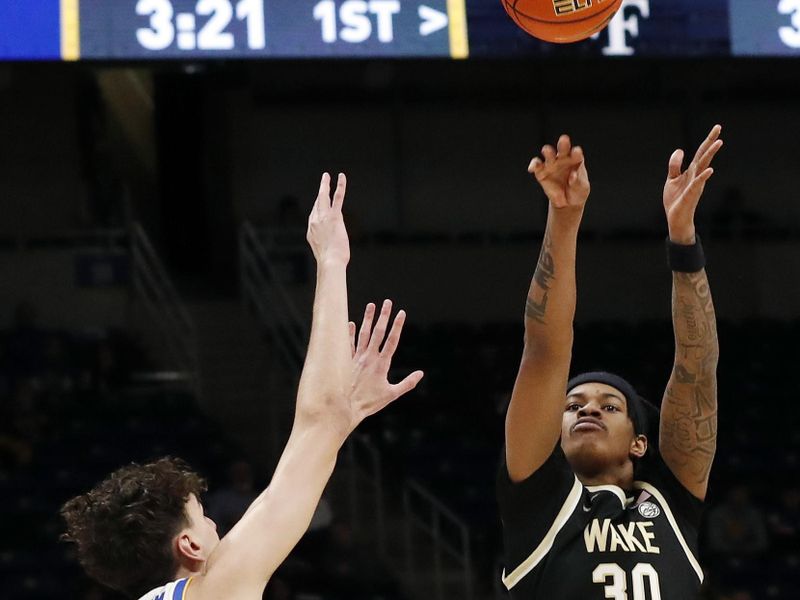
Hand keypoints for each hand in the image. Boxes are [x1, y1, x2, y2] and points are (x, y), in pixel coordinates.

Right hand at [307, 173, 349, 264]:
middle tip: (322, 183)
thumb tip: (331, 243)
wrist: (330, 262)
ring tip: (326, 176)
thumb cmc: (330, 261)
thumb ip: (326, 242)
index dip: (318, 208)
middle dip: (319, 192)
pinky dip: (340, 186)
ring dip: (325, 185)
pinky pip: (337, 198)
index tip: (321, 203)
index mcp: (311, 230)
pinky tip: (341, 177)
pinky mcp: (334, 216)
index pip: (314, 215)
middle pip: (316, 203)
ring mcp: (324, 218)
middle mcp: (314, 221)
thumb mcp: (324, 251)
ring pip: (323, 197)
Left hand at [345, 300, 423, 428]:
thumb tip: (421, 374)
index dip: (397, 326)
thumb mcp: (392, 395)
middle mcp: (369, 358)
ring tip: (371, 305)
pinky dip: (349, 333)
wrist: (345, 407)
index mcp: (382, 364)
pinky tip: (351, 322)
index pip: (392, 341)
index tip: (402, 313)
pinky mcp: (346, 362)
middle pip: (378, 333)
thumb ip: (407, 383)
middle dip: (383, 316)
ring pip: (363, 334)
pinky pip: (348, 344)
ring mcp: (356, 358)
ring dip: (367, 319)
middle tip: (387, 302)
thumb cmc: (369, 403)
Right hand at [528, 134, 589, 211]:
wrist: (567, 202)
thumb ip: (577, 182)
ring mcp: (551, 164)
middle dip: (563, 144)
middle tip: (564, 140)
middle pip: (563, 149)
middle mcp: (563, 159)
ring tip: (547, 151)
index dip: (576, 152)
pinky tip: (532, 168)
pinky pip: (537, 166)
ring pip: (549, 155)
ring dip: (548, 152)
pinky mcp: (541, 172)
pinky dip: (534, 165)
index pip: (576, 153)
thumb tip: (572, 176)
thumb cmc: (577, 191)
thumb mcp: (582, 188)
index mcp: (576, 159)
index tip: (577, 152)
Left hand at [663, 125, 722, 243]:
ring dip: (710, 155)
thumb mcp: (672, 179)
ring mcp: (695, 184)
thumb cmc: (676, 200)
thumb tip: (680, 150)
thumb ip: (675, 165)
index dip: (708, 140)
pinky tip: (710, 170)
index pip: (701, 152)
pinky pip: (698, 184)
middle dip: (711, 142)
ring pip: (703, 166)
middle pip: (704, 155)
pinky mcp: (691, 194)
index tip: (717, 127)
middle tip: (719, 128)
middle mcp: (696, 175)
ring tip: (718, 143)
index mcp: (691, 171)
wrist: (675, 218)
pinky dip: (703, 176)